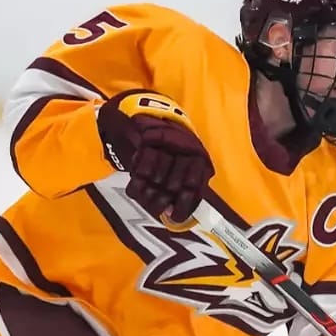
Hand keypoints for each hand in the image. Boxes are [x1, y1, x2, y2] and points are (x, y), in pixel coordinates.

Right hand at [98, 90, 214, 227]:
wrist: (153, 119)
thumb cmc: (174, 151)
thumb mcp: (187, 166)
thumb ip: (185, 188)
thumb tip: (173, 213)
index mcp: (200, 158)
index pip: (193, 186)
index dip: (184, 205)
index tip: (174, 217)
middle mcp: (187, 149)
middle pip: (173, 184)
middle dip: (161, 201)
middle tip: (155, 210)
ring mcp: (168, 144)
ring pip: (157, 177)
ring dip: (148, 194)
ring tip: (144, 202)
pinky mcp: (148, 140)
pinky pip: (141, 167)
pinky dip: (137, 182)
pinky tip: (135, 190)